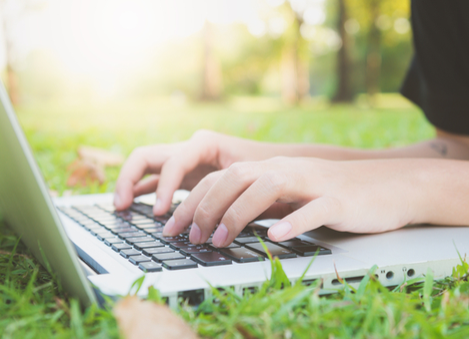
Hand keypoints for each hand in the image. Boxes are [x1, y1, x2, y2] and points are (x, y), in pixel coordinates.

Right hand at [114, 130, 280, 213]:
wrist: (282, 163)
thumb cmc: (269, 169)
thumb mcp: (254, 177)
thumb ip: (233, 193)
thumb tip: (219, 218)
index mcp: (205, 143)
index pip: (172, 162)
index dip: (164, 187)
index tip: (162, 212)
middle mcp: (190, 147)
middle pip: (146, 156)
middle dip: (130, 178)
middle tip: (122, 205)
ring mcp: (185, 160)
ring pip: (146, 166)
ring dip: (130, 184)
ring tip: (121, 208)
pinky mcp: (185, 174)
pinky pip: (156, 179)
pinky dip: (144, 191)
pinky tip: (132, 207)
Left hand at [163, 157, 426, 246]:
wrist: (391, 185)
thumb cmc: (338, 195)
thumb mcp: (295, 195)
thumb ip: (264, 203)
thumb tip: (225, 223)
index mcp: (274, 168)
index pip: (224, 177)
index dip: (194, 200)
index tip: (175, 227)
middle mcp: (289, 169)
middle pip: (236, 178)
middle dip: (205, 207)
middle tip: (189, 238)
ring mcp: (314, 183)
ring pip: (267, 187)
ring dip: (237, 214)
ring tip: (218, 241)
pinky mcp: (338, 200)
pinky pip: (313, 209)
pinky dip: (293, 222)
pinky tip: (276, 236)